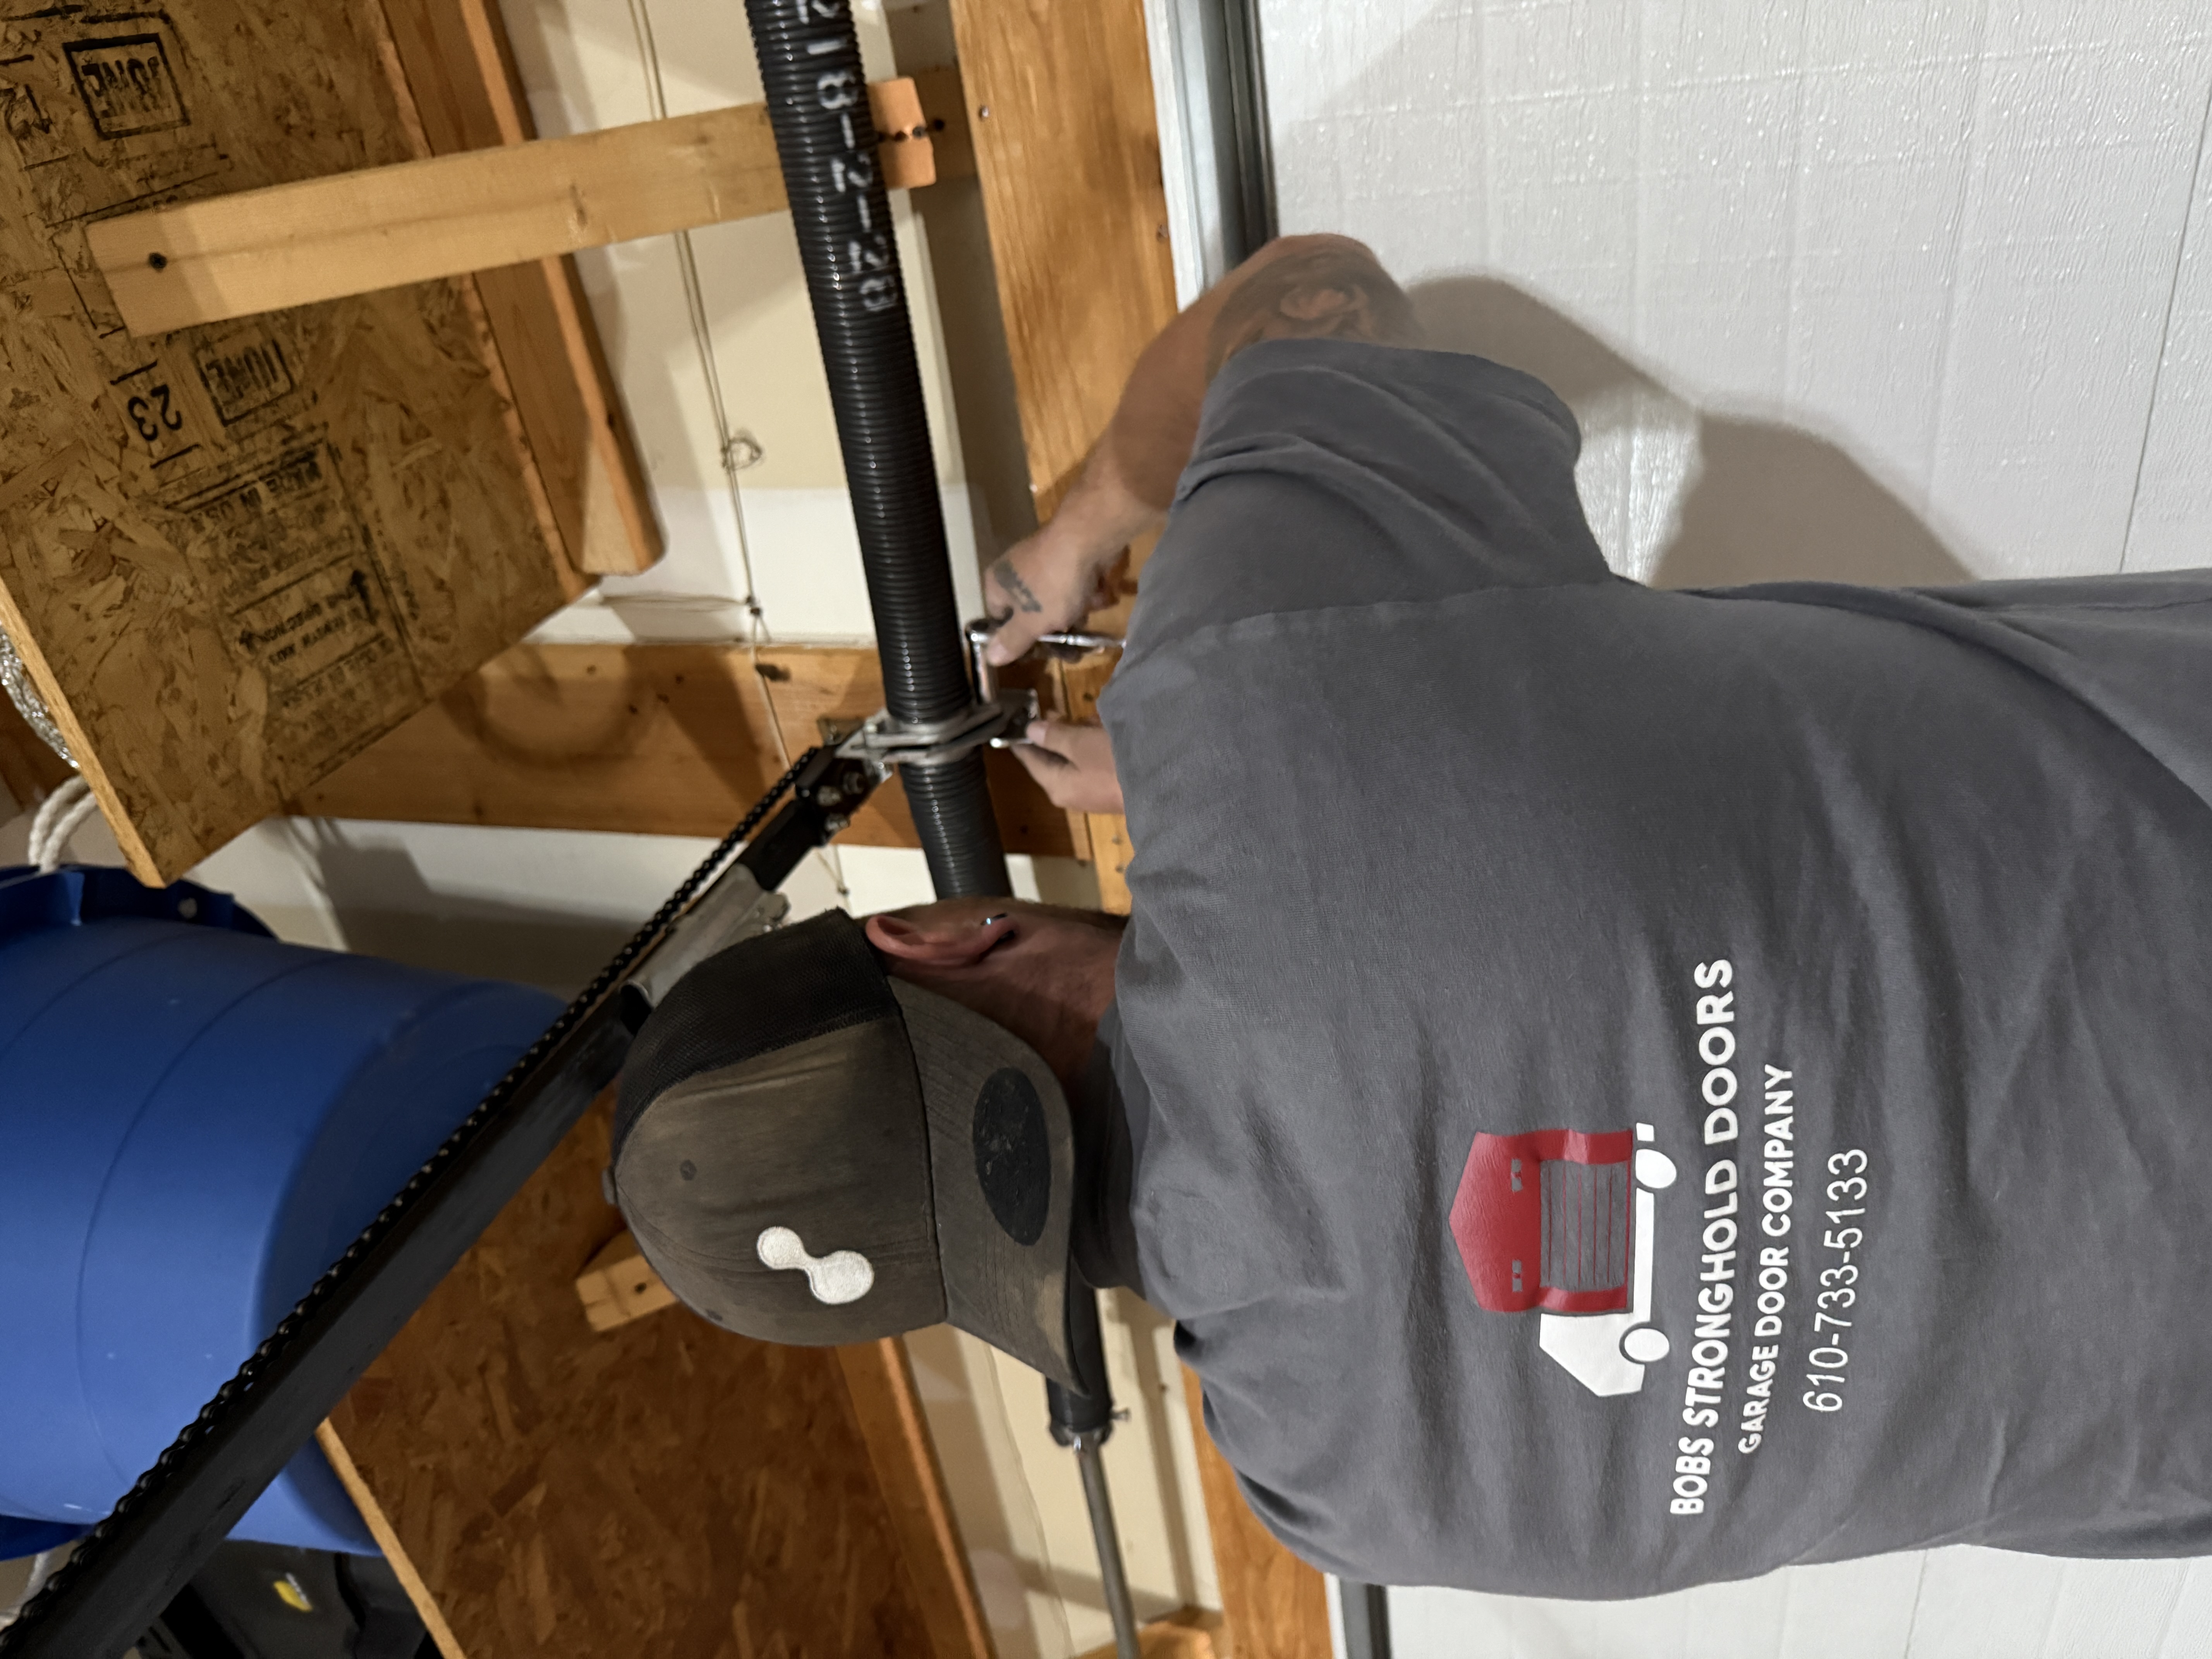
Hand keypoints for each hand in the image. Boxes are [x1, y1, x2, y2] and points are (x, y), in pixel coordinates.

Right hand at [983, 528, 1116, 665]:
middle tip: (1072, 633)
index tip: (1039, 648)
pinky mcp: (1071, 552)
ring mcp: (1044, 558)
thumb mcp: (1032, 622)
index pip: (999, 619)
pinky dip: (1089, 590)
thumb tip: (990, 657)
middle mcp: (1016, 569)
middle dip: (1056, 624)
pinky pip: (1077, 581)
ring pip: (1059, 598)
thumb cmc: (1053, 584)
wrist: (1089, 537)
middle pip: (1034, 610)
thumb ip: (1013, 641)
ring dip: (1077, 608)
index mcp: (997, 584)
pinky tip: (1101, 591)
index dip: (1019, 637)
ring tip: (1089, 606)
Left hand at [1009, 719, 1123, 813]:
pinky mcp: (1110, 787)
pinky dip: (1096, 745)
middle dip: (1057, 732)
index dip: (1023, 738)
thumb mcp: (1081, 745)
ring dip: (1080, 736)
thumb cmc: (1114, 766)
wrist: (1163, 790)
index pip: (1029, 759)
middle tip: (1058, 710)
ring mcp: (1091, 791)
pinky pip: (1094, 761)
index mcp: (1055, 785)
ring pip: (1075, 757)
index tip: (1017, 718)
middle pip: (1053, 757)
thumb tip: (1030, 730)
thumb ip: (1054, 737)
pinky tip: (1106, 731)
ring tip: (1090, 719)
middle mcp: (1069, 792)